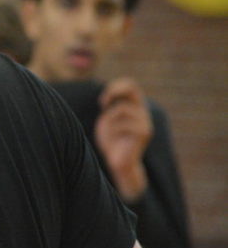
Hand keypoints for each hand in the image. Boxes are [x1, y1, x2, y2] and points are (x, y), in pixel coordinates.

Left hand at [94, 77, 150, 201]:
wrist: (118, 162)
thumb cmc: (110, 140)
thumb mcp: (107, 119)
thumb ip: (110, 105)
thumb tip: (106, 93)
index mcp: (135, 107)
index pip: (131, 85)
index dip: (115, 87)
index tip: (102, 101)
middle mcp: (143, 111)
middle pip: (133, 88)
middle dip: (113, 91)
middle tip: (102, 103)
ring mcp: (145, 121)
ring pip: (122, 108)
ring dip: (109, 118)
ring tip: (108, 130)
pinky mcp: (144, 132)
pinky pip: (124, 123)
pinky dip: (113, 129)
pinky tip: (114, 139)